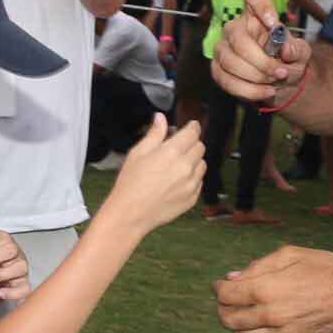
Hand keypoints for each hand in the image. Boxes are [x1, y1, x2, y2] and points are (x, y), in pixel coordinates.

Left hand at [0, 189, 29, 300]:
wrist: (2, 276)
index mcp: (1, 240)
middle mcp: (13, 253)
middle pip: (9, 251)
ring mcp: (20, 269)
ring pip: (19, 269)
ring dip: (3, 274)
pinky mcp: (23, 285)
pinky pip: (24, 288)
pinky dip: (14, 291)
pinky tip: (2, 293)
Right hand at [105, 115, 204, 234]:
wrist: (130, 214)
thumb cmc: (130, 183)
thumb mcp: (138, 153)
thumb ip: (154, 134)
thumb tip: (161, 118)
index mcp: (172, 152)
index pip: (193, 133)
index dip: (193, 127)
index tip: (191, 126)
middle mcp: (186, 167)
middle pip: (200, 147)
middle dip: (191, 144)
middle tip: (178, 148)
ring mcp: (191, 184)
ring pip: (202, 165)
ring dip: (194, 161)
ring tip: (177, 166)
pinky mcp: (192, 198)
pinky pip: (199, 182)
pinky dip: (192, 178)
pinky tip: (176, 181)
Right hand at [212, 0, 310, 103]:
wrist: (281, 83)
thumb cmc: (288, 61)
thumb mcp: (301, 53)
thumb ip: (296, 49)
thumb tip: (286, 49)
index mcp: (257, 16)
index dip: (261, 5)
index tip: (274, 23)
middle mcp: (235, 28)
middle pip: (238, 37)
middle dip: (260, 59)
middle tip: (281, 72)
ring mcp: (223, 49)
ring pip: (229, 61)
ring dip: (255, 76)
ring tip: (274, 83)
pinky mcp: (217, 70)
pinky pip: (226, 80)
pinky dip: (248, 90)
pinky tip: (266, 92)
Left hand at [214, 246, 332, 332]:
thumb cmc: (324, 267)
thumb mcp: (289, 255)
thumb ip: (257, 267)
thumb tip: (232, 278)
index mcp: (267, 289)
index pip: (226, 296)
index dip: (219, 289)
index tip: (221, 285)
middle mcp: (272, 315)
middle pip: (229, 320)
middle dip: (223, 309)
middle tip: (228, 300)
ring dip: (238, 326)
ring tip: (244, 312)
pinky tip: (261, 324)